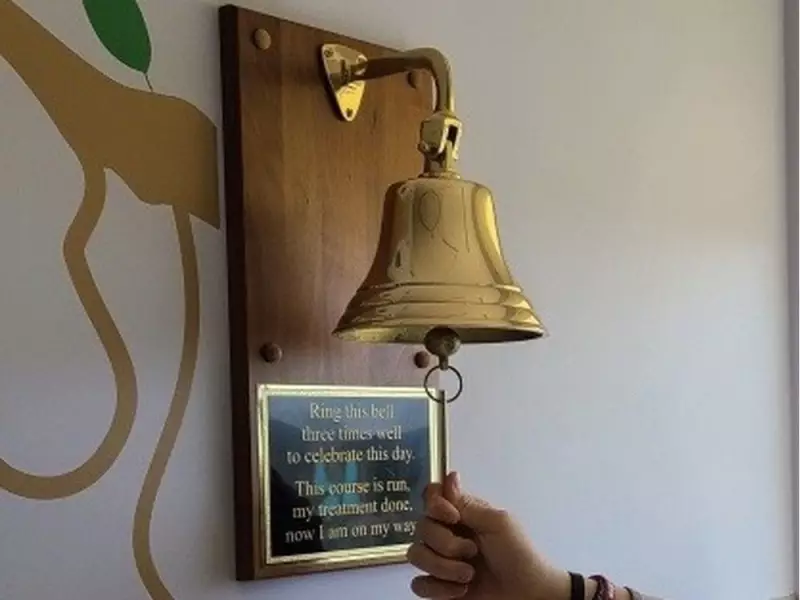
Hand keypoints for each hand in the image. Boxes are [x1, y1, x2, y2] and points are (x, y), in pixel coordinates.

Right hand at [407, 472, 570, 599]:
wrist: (527, 595)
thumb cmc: (520, 555)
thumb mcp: (499, 523)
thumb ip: (468, 505)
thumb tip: (450, 477)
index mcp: (461, 514)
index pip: (431, 497)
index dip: (435, 506)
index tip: (453, 518)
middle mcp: (447, 533)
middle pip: (421, 527)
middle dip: (446, 544)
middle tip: (472, 552)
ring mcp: (440, 560)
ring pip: (416, 555)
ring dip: (443, 568)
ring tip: (468, 576)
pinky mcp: (438, 586)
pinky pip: (418, 585)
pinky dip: (438, 589)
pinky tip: (460, 590)